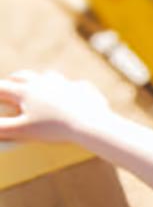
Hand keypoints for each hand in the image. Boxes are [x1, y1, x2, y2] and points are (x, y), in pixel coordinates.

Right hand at [0, 70, 115, 142]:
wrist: (90, 123)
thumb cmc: (54, 128)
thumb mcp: (24, 130)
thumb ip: (2, 127)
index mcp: (26, 91)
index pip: (2, 88)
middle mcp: (43, 82)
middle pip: (23, 76)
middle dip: (14, 80)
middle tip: (11, 83)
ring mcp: (64, 83)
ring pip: (48, 76)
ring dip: (41, 79)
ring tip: (39, 84)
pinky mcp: (82, 88)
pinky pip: (75, 84)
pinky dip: (71, 88)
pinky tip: (73, 91)